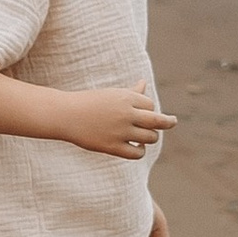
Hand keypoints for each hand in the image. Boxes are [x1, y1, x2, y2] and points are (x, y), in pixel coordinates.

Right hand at [55, 75, 175, 160]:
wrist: (65, 115)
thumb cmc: (89, 102)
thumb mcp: (111, 95)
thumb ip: (131, 92)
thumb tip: (143, 83)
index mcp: (126, 98)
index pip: (150, 106)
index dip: (149, 110)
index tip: (145, 113)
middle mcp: (126, 114)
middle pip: (158, 121)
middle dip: (167, 122)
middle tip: (172, 122)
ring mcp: (120, 131)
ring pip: (150, 137)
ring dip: (150, 137)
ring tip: (144, 137)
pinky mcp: (113, 147)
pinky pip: (137, 153)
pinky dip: (141, 151)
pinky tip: (137, 147)